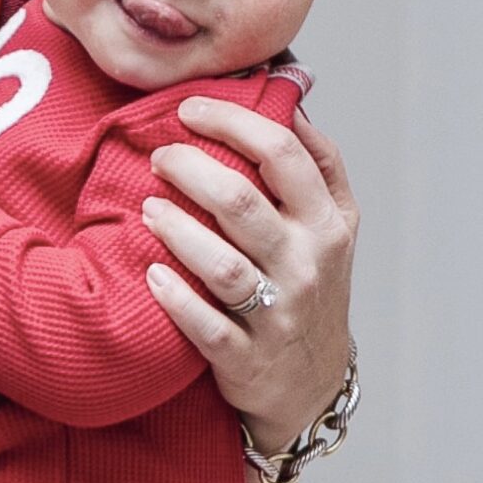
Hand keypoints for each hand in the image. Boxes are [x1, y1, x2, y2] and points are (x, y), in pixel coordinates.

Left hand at [140, 96, 356, 456]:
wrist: (312, 385)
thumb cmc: (311, 289)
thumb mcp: (334, 226)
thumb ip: (317, 163)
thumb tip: (289, 97)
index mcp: (328, 223)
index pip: (283, 153)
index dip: (232, 121)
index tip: (189, 107)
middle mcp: (307, 265)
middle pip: (243, 203)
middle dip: (191, 170)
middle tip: (159, 156)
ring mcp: (279, 314)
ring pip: (222, 266)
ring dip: (177, 231)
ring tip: (147, 208)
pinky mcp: (247, 358)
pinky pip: (207, 327)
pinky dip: (176, 300)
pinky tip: (150, 275)